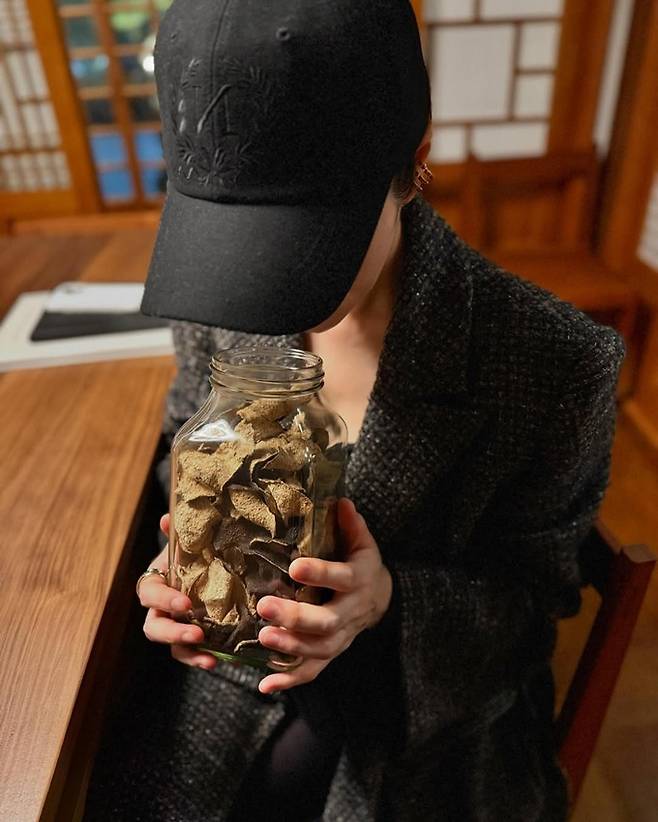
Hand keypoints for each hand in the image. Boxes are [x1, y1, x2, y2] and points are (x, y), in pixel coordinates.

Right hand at [137, 514, 217, 669]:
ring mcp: (174, 626)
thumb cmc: (194, 553)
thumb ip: (178, 534)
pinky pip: (189, 654)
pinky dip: (200, 659)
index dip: (164, 600)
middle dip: (173, 632)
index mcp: (156, 583)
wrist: (211, 564)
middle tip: (196, 634)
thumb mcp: (188, 543)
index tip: (186, 604)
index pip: (150, 593)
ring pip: (170, 646)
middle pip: (154, 627)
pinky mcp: (190, 639)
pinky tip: (216, 662)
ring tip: (209, 657)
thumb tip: (167, 518)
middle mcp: (160, 608)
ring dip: (187, 652)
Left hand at [256, 497, 392, 694]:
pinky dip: (290, 681)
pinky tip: (265, 685)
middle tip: (266, 608)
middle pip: (327, 621)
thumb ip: (350, 525)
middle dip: (297, 617)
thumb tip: (340, 500)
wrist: (380, 598)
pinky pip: (312, 672)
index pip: (341, 577)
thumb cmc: (360, 563)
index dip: (321, 573)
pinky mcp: (331, 654)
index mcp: (358, 579)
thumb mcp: (362, 542)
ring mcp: (342, 637)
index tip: (295, 566)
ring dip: (291, 648)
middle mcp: (351, 612)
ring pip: (319, 649)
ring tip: (263, 638)